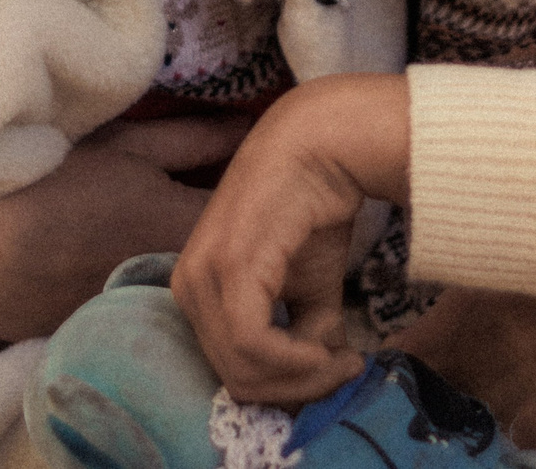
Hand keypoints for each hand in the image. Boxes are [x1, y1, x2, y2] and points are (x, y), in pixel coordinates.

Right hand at [0, 115, 250, 339]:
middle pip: (230, 262)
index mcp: (179, 225)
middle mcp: (172, 280)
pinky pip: (153, 309)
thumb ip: (191, 140)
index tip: (266, 178)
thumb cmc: (39, 179)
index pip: (255, 218)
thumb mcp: (120, 145)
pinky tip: (130, 262)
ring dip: (199, 263)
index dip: (266, 198)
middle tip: (224, 203)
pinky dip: (156, 287)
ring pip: (193, 289)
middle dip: (238, 237)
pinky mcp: (108, 334)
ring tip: (176, 233)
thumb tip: (251, 131)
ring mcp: (140, 313)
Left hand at [172, 74, 409, 406]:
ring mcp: (203, 276)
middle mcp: (188, 288)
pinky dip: (296, 360)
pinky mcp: (228, 266)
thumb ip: (306, 335)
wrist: (322, 145)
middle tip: (347, 370)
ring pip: (243, 370)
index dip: (286, 389)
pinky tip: (330, 348)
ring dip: (304, 378)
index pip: (230, 372)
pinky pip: (253, 343)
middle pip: (236, 380)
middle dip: (299, 390)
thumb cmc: (312, 209)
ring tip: (347, 358)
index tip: (337, 373)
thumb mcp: (310, 288)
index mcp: (196, 293)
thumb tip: (322, 377)